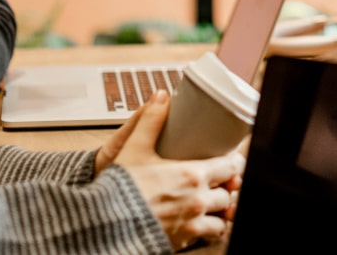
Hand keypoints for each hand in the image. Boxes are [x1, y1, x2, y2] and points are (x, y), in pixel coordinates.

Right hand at [96, 90, 246, 250]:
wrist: (102, 223)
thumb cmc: (119, 189)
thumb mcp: (135, 148)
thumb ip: (150, 121)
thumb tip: (160, 96)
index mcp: (192, 175)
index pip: (230, 167)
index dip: (233, 164)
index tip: (231, 162)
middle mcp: (197, 201)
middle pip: (228, 194)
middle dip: (224, 189)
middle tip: (217, 184)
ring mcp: (191, 224)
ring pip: (222, 220)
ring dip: (219, 213)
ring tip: (210, 207)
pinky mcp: (182, 242)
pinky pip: (208, 237)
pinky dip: (208, 231)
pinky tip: (200, 224)